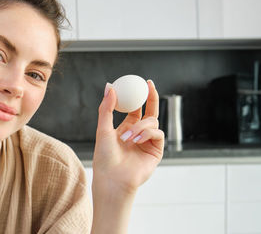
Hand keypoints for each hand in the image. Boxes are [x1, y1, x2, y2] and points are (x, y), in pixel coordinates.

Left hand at [93, 80, 164, 195]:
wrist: (112, 179)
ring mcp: (148, 142)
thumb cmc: (104, 157)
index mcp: (126, 129)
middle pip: (150, 111)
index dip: (138, 96)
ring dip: (141, 126)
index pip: (135, 109)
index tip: (138, 82)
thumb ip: (106, 108)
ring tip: (128, 137)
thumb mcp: (103, 129)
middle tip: (149, 85)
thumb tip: (110, 86)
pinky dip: (148, 133)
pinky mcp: (156, 151)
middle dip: (151, 97)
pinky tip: (137, 140)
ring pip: (152, 121)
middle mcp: (138, 134)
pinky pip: (158, 133)